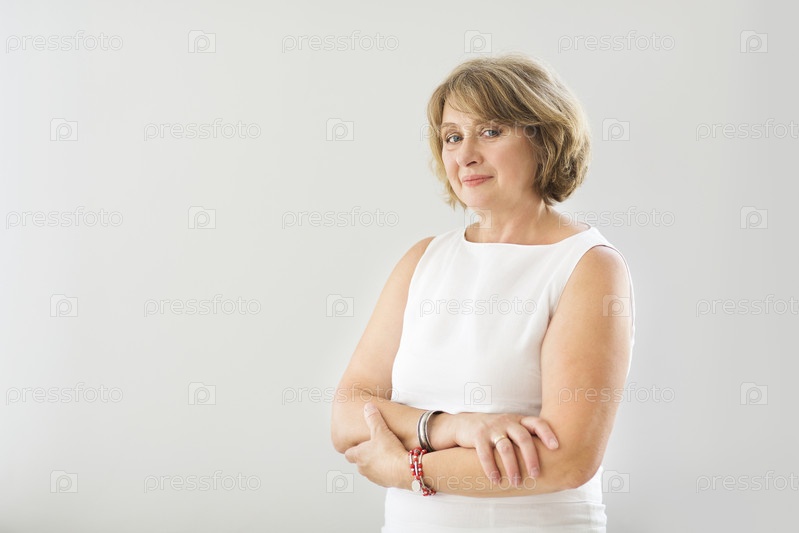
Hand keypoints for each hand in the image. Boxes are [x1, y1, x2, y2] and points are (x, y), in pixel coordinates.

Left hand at [344, 403, 407, 488]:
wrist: (405, 470)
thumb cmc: (390, 452)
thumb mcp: (381, 430)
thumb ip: (373, 418)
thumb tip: (368, 407)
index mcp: (359, 456)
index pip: (348, 454)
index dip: (352, 448)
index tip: (358, 444)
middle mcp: (363, 469)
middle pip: (359, 462)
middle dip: (365, 456)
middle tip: (374, 447)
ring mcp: (374, 477)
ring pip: (370, 470)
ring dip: (375, 464)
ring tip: (385, 455)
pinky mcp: (385, 483)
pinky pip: (382, 476)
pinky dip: (386, 471)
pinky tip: (394, 463)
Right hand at [438, 412, 558, 486]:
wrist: (465, 424)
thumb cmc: (495, 431)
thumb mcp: (511, 428)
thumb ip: (526, 437)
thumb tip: (552, 459)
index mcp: (518, 420)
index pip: (537, 423)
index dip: (547, 433)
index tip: (556, 447)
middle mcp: (507, 422)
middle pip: (523, 438)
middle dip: (531, 458)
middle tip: (535, 475)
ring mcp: (492, 428)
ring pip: (506, 448)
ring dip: (512, 467)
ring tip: (516, 482)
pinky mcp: (478, 436)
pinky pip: (486, 454)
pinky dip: (491, 469)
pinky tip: (496, 480)